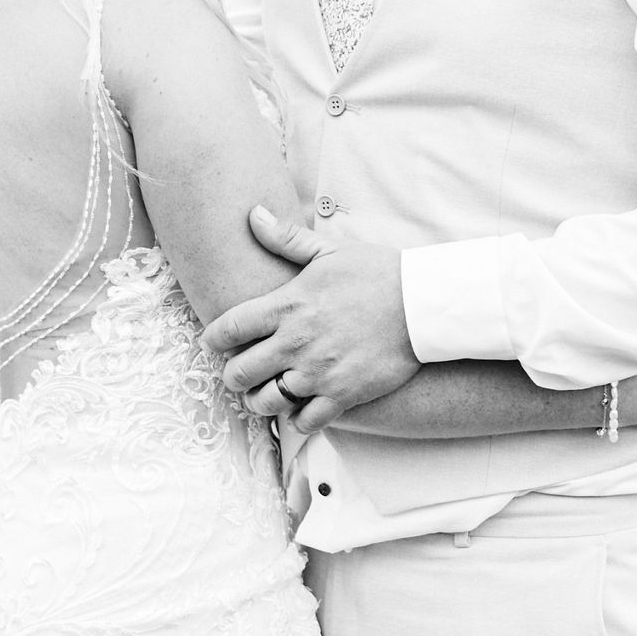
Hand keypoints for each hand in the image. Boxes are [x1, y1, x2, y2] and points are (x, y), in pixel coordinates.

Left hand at [202, 206, 418, 432]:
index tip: (215, 343)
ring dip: (260, 399)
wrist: (423, 304)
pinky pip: (304, 422)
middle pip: (238, 372)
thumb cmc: (377, 273)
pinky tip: (302, 406)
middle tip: (241, 371)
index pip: (227, 329)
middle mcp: (296, 342)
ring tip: (267, 392)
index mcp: (287, 305)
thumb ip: (286, 239)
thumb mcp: (329, 251)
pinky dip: (297, 418)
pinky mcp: (343, 395)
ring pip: (265, 402)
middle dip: (233, 374)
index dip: (213, 339)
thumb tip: (253, 214)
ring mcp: (318, 372)